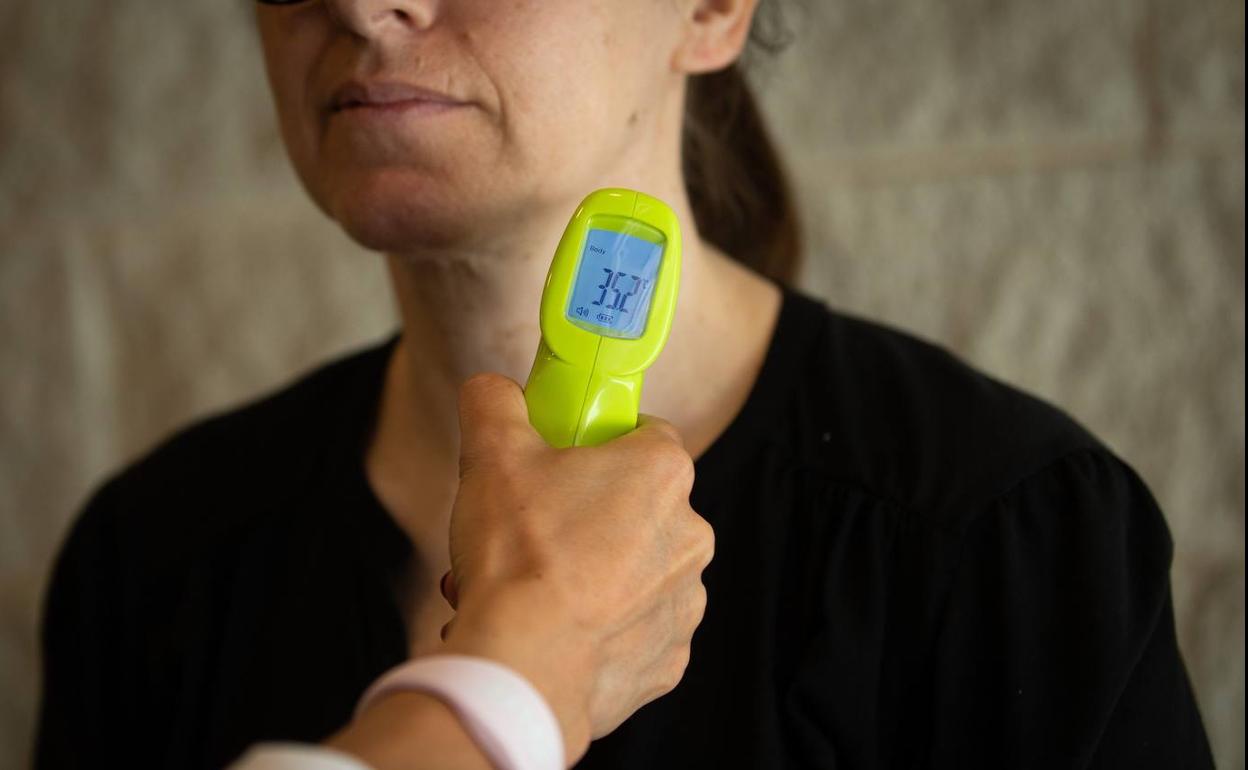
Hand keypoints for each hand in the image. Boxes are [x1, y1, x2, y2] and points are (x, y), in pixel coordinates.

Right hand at [439, 373, 714, 762]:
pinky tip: (553, 628)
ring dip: (593, 573)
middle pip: (636, 505)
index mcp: (662, 473)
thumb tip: (491, 389)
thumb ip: (495, 403)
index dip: (598, 439)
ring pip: (635, 570)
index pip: (644, 432)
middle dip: (587, 514)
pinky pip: (633, 629)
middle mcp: (690, 535)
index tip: (562, 455)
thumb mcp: (491, 454)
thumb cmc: (519, 557)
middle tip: (532, 528)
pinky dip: (600, 628)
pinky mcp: (668, 657)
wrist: (523, 667)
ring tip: (532, 586)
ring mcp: (684, 601)